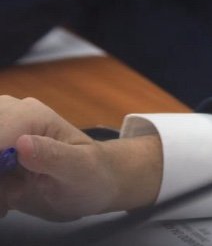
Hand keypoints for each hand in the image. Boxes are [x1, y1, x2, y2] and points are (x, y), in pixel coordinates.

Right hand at [0, 97, 161, 220]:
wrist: (95, 186)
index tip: (4, 183)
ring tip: (9, 202)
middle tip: (7, 197)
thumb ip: (54, 156)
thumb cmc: (93, 173)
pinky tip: (8, 204)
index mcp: (29, 115)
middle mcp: (8, 120)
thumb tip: (22, 143)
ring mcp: (0, 140)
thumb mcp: (80, 168)